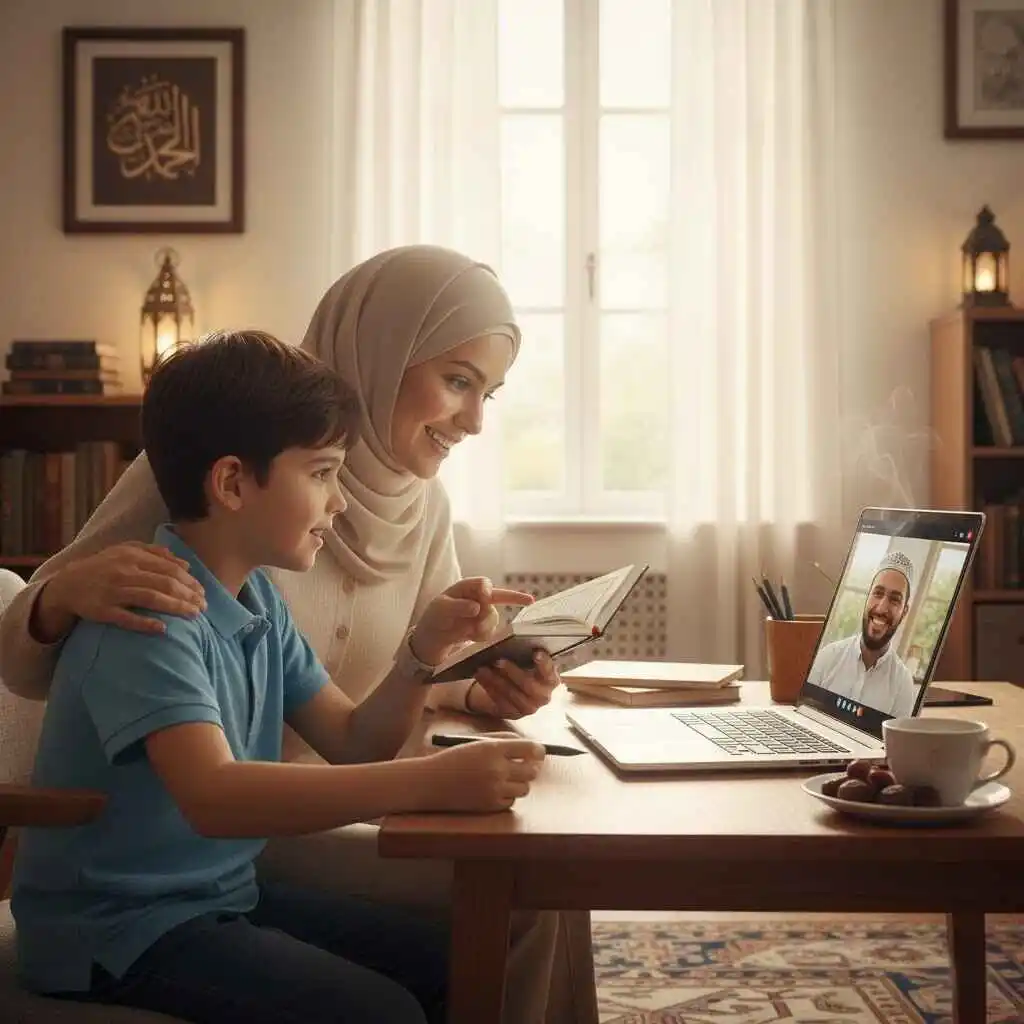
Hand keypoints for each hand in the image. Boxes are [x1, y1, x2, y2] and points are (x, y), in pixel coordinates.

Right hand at [37, 542, 205, 639]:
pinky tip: (163, 628)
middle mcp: (124, 572)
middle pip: (164, 584)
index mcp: (133, 556)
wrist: (67, 584)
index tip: (203, 592)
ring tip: (193, 615)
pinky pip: (126, 618)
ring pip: (151, 599)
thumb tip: (186, 564)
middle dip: (188, 595)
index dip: (189, 581)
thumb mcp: (126, 550)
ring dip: (176, 607)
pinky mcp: (102, 611)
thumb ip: (156, 553)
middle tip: (203, 606)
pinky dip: (145, 623)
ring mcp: (113, 592)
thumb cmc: (105, 566)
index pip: (169, 569)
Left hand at [409, 576, 533, 667]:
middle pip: (494, 600)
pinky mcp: (482, 628)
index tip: (485, 597)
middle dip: (487, 611)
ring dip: (486, 625)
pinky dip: (483, 635)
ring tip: (473, 631)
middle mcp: (476, 598)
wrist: (432, 640)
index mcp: (466, 588)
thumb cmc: (435, 617)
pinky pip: (491, 631)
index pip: (483, 583)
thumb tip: (476, 607)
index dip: (487, 589)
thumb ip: (459, 606)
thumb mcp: (441, 608)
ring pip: (494, 617)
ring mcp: (481, 613)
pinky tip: (472, 637)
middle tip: (478, 623)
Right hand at [422, 736, 545, 812]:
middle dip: (530, 768)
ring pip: (524, 788)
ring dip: (520, 783)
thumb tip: (531, 747)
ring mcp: (494, 789)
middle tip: (523, 766)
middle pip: (531, 771)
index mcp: (493, 749)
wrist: (431, 782)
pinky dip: (508, 796)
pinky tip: (495, 789)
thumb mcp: (478, 743)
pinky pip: (511, 801)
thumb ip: (504, 742)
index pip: (529, 749)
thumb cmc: (455, 759)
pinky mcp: (490, 806)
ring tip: (506, 778)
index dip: (538, 750)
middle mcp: (497, 769)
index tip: (538, 752)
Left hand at [467, 650, 560, 718]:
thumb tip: (512, 639)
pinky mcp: (513, 713)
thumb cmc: (521, 667)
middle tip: (498, 660)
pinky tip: (480, 675)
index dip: (545, 664)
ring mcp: (529, 707)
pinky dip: (489, 687)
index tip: (536, 653)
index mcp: (550, 679)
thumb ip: (524, 652)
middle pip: (529, 686)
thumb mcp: (525, 659)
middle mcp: (543, 696)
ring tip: (483, 668)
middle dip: (513, 673)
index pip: (550, 673)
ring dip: (496, 680)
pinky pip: (500, 701)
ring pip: (512, 695)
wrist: (511, 688)